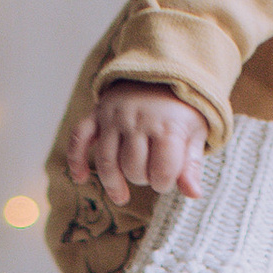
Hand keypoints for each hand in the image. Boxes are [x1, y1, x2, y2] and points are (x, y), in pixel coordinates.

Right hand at [70, 86, 208, 205]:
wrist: (161, 75)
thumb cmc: (180, 112)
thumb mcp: (195, 135)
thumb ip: (191, 165)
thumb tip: (193, 194)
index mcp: (166, 127)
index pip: (161, 172)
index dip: (164, 183)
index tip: (167, 179)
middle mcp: (138, 120)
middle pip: (132, 168)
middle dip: (142, 179)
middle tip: (149, 175)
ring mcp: (114, 116)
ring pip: (107, 161)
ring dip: (113, 183)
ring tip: (121, 196)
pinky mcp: (97, 113)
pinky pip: (80, 137)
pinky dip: (76, 159)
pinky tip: (79, 178)